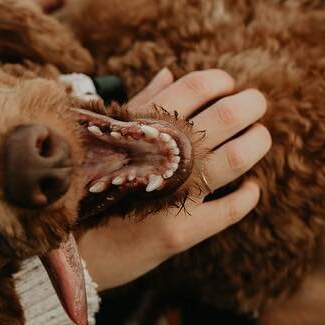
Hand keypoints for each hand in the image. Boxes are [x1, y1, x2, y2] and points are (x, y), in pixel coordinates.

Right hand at [79, 68, 270, 290]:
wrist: (65, 250)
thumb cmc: (82, 190)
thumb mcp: (104, 139)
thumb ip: (140, 105)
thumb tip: (169, 74)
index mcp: (139, 128)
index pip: (194, 86)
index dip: (219, 81)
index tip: (227, 86)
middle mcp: (158, 157)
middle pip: (226, 116)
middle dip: (250, 105)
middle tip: (255, 105)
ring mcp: (172, 194)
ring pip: (235, 158)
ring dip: (256, 143)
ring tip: (258, 138)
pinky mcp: (179, 232)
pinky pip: (230, 210)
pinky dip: (248, 195)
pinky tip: (250, 187)